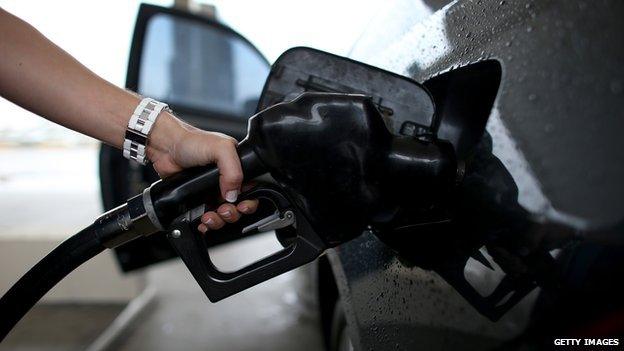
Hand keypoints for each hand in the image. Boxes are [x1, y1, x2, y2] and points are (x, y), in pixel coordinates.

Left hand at [147, 112, 257, 233]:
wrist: (166, 146)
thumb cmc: (191, 141)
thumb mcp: (221, 148)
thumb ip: (233, 170)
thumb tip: (234, 194)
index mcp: (236, 168)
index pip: (250, 190)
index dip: (248, 202)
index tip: (240, 205)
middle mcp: (225, 181)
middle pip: (238, 207)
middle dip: (232, 213)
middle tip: (223, 210)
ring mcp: (211, 191)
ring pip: (222, 215)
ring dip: (218, 220)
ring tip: (209, 216)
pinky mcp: (197, 199)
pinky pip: (206, 217)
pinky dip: (206, 224)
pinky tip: (202, 221)